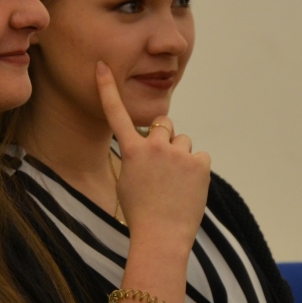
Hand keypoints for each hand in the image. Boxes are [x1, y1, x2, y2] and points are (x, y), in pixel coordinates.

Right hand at [96, 61, 209, 248]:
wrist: (161, 237)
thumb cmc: (141, 213)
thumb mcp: (127, 181)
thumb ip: (138, 157)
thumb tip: (152, 146)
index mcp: (132, 151)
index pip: (116, 114)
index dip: (107, 89)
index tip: (101, 66)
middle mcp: (154, 146)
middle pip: (164, 125)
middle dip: (165, 140)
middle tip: (163, 168)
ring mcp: (179, 153)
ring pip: (183, 142)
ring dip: (181, 157)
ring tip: (175, 185)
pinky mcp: (200, 163)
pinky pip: (200, 157)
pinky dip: (196, 170)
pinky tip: (189, 189)